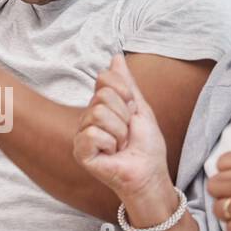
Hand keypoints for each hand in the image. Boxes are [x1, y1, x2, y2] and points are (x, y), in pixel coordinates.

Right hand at [74, 55, 170, 201]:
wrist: (149, 172)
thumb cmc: (146, 145)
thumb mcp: (140, 108)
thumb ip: (127, 83)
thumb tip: (116, 57)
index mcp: (100, 105)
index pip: (104, 79)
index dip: (125, 93)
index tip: (132, 112)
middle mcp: (88, 118)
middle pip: (103, 96)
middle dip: (124, 115)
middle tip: (127, 134)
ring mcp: (82, 134)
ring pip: (99, 114)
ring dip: (119, 132)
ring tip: (121, 145)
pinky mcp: (80, 151)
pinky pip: (93, 134)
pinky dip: (110, 144)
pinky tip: (112, 154)